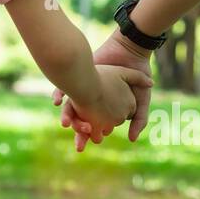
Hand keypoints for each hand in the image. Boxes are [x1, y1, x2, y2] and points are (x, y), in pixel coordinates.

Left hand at [53, 32, 153, 150]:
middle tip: (78, 145)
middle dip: (78, 132)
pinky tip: (58, 102)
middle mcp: (93, 101)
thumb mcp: (141, 101)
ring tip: (66, 124)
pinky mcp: (77, 77)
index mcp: (106, 110)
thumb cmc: (139, 78)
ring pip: (71, 107)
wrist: (130, 53)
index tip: (93, 140)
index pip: (96, 126)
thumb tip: (132, 140)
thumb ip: (140, 120)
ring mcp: (84, 88)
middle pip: (81, 120)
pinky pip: (63, 88)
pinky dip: (59, 95)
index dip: (93, 134)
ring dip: (68, 117)